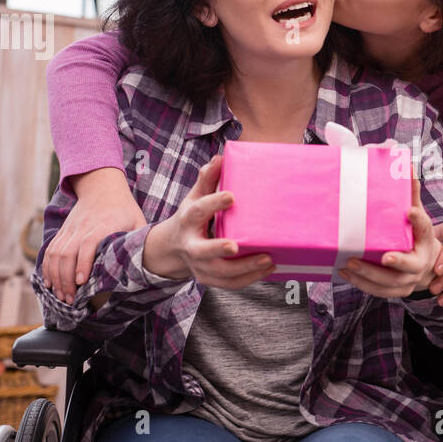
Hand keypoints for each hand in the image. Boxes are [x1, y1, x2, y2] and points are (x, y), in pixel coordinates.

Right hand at [44, 168, 146, 303]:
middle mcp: (82, 228)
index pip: (88, 245)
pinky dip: (47, 267)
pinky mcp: (63, 231)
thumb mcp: (138, 220)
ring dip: (55, 276)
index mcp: (103, 226)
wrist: (101, 186)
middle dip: (66, 279)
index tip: (81, 282)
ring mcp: (70, 229)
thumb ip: (140, 240)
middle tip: (70, 300)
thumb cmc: (124, 208)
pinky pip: (51, 250)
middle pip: (67, 254)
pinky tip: (49, 283)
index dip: (83, 264)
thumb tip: (150, 262)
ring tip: (60, 296)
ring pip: (56, 254)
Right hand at [142, 154, 276, 288]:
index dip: (214, 203)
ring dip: (243, 269)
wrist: (173, 247)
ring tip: (267, 259)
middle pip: (202, 251)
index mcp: (188, 220)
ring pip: (220, 273)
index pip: (198, 211)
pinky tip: (268, 268)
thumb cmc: (192, 217)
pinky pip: (229, 284)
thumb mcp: (195, 196)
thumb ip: (207, 179)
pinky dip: (249, 279)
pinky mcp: (209, 278)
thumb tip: (219, 158)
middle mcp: (191, 245)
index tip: (232, 196)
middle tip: (236, 246)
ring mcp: (199, 265)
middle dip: (218, 249)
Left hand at [337, 172, 441, 298]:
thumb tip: (407, 165)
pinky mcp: (397, 290)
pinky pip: (379, 291)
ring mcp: (409, 280)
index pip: (425, 229)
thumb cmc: (416, 235)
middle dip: (396, 261)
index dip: (419, 220)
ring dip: (369, 275)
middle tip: (382, 256)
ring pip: (390, 282)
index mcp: (426, 240)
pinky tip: (345, 272)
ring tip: (350, 263)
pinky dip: (362, 283)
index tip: (410, 212)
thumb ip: (411, 193)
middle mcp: (421, 262)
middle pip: (409, 265)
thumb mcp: (416, 214)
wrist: (428, 265)